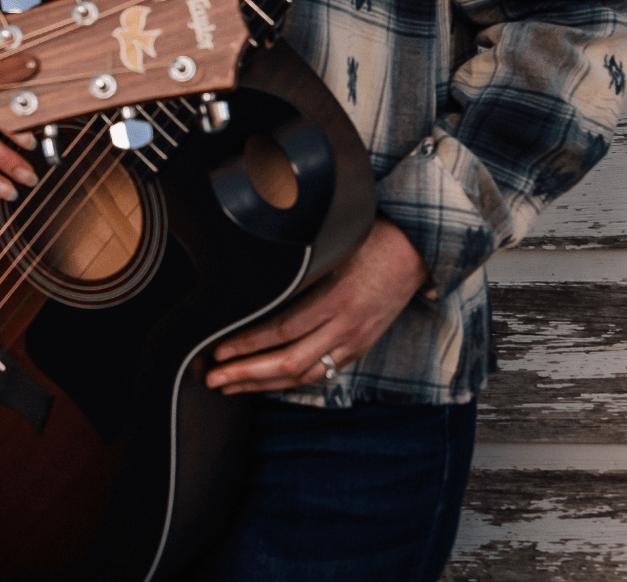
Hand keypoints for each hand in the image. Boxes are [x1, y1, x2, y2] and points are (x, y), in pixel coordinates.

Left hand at [204, 217, 429, 394]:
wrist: (413, 252)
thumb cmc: (368, 240)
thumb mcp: (331, 248)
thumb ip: (298, 270)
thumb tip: (254, 282)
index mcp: (336, 298)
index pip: (282, 330)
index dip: (248, 344)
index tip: (218, 350)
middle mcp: (346, 327)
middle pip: (289, 362)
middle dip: (246, 373)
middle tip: (213, 378)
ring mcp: (354, 342)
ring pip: (303, 375)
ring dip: (262, 384)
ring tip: (230, 386)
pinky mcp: (358, 348)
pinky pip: (320, 374)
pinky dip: (289, 382)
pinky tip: (266, 382)